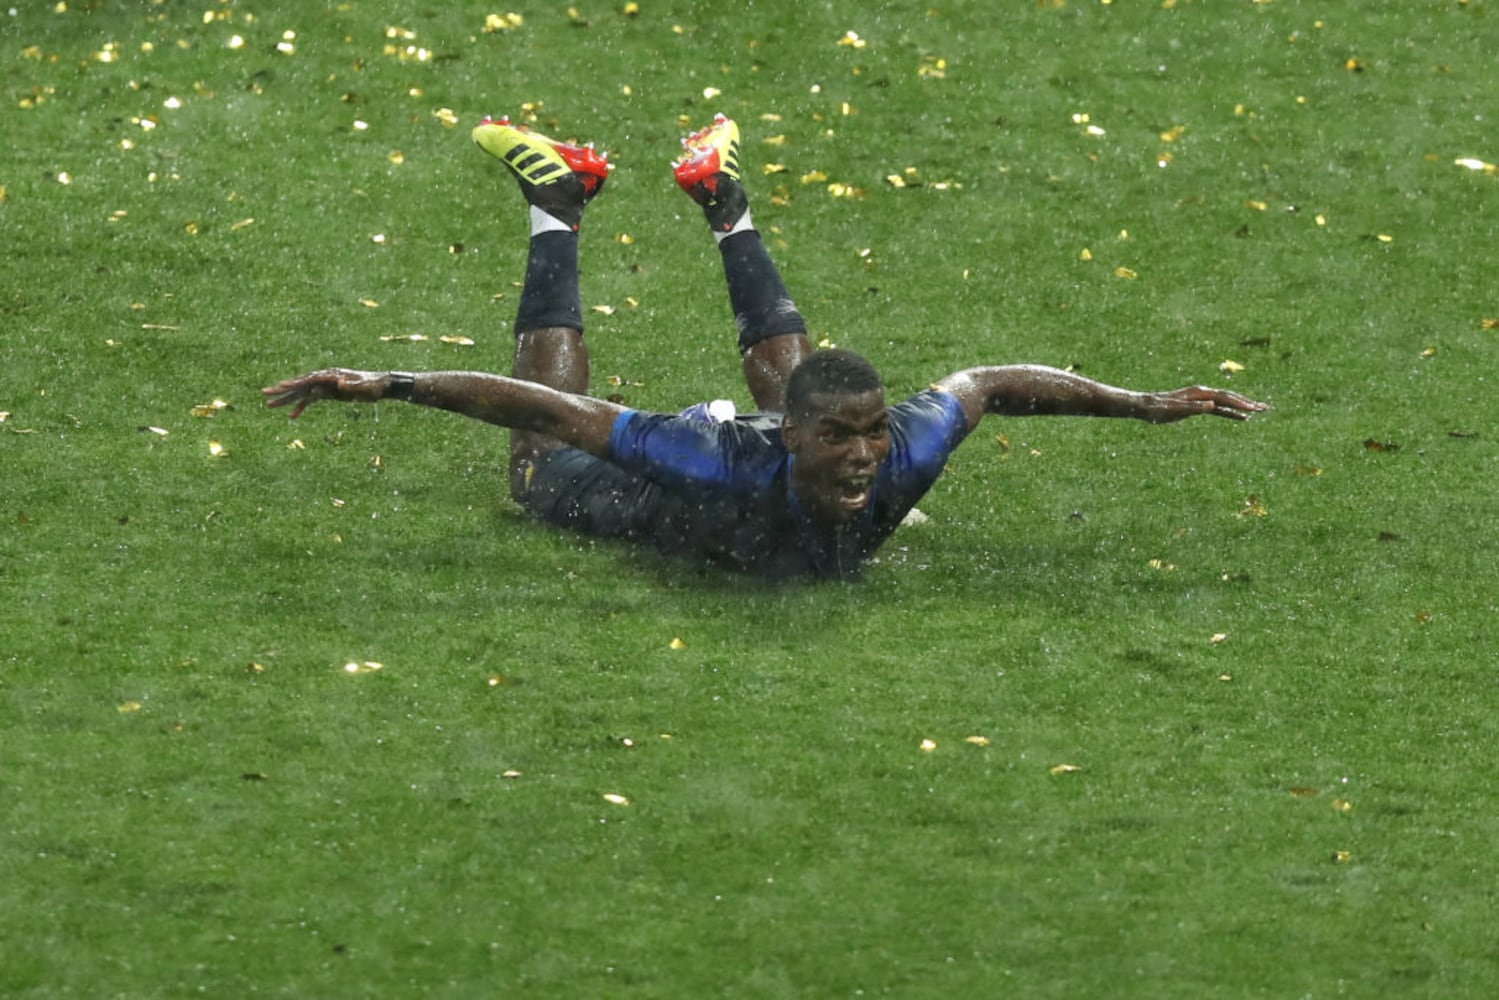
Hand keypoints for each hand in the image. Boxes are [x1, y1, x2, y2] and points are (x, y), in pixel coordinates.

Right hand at [261, 368, 388, 418]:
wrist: (381, 386)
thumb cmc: (373, 386)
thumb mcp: (364, 387)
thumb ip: (351, 385)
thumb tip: (338, 382)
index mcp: (331, 376)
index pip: (309, 379)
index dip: (295, 383)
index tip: (282, 386)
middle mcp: (324, 379)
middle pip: (300, 385)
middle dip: (282, 390)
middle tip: (264, 393)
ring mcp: (324, 386)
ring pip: (301, 393)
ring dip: (286, 399)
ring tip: (269, 405)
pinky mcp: (327, 393)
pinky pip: (310, 401)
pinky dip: (301, 407)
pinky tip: (292, 416)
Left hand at [1144, 386, 1266, 422]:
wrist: (1145, 406)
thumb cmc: (1158, 409)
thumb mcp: (1176, 410)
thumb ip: (1194, 408)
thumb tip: (1212, 406)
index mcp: (1199, 393)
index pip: (1225, 398)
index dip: (1240, 403)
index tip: (1253, 409)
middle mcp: (1203, 393)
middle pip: (1229, 397)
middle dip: (1247, 403)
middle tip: (1264, 408)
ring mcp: (1201, 399)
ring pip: (1226, 402)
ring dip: (1242, 406)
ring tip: (1258, 410)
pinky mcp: (1198, 406)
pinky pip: (1219, 409)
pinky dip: (1231, 412)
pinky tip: (1240, 417)